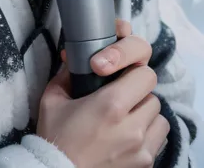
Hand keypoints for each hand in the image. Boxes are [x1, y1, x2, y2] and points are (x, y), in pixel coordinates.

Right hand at [37, 19, 169, 167]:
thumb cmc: (55, 137)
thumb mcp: (53, 100)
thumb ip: (66, 74)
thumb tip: (73, 56)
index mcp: (111, 104)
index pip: (145, 75)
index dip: (134, 72)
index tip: (122, 76)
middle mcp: (132, 127)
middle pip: (153, 96)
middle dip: (138, 94)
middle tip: (121, 97)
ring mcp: (141, 149)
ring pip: (160, 119)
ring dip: (146, 115)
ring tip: (128, 118)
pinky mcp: (144, 165)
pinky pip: (158, 140)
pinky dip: (149, 135)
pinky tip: (130, 135)